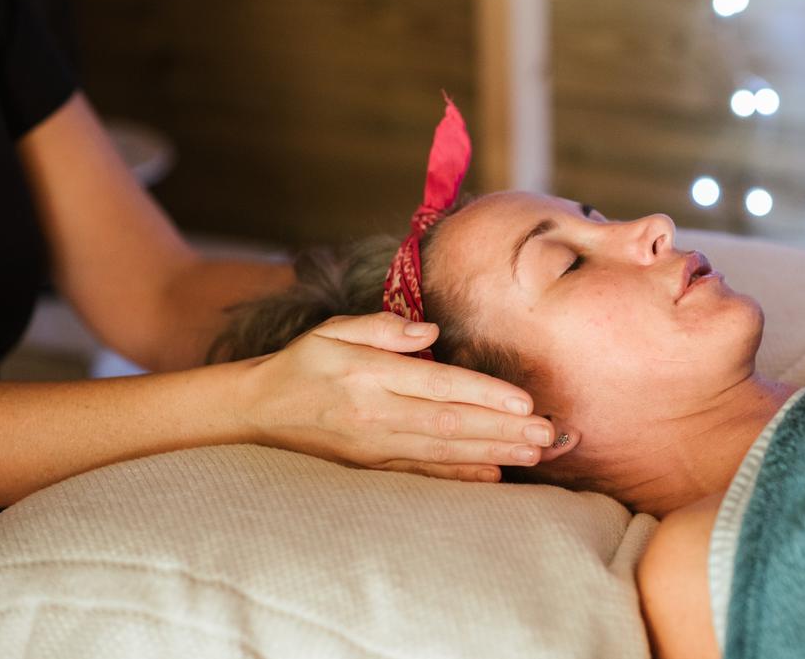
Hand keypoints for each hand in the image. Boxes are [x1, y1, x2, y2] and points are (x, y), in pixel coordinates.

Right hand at [233, 312, 567, 481]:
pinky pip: (421, 476)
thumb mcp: (331, 330)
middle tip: (547, 434)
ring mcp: (374, 448)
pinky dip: (458, 478)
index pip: (438, 385)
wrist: (257, 413)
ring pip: (443, 452)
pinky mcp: (371, 469)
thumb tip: (429, 331)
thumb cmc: (304, 364)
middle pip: (450, 424)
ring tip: (534, 453)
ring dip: (492, 453)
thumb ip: (382, 328)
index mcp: (369, 375)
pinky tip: (492, 477)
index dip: (484, 394)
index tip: (524, 400)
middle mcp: (375, 415)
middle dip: (503, 429)